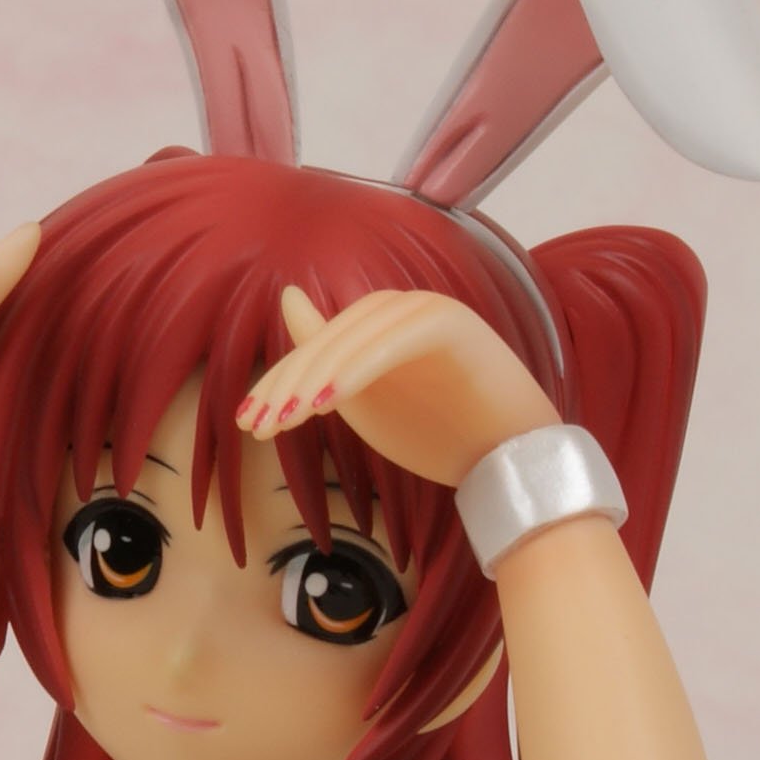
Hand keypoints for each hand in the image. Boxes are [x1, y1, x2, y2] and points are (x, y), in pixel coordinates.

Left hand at [238, 287, 558, 485]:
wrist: (511, 462)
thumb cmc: (441, 435)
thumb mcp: (366, 403)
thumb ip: (325, 361)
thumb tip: (288, 297)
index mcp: (379, 325)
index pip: (316, 347)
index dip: (278, 382)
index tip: (248, 424)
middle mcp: (402, 308)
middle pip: (331, 339)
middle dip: (289, 383)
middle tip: (260, 426)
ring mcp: (430, 310)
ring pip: (357, 337)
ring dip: (317, 378)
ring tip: (288, 419)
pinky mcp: (454, 324)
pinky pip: (395, 343)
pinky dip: (359, 370)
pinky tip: (330, 405)